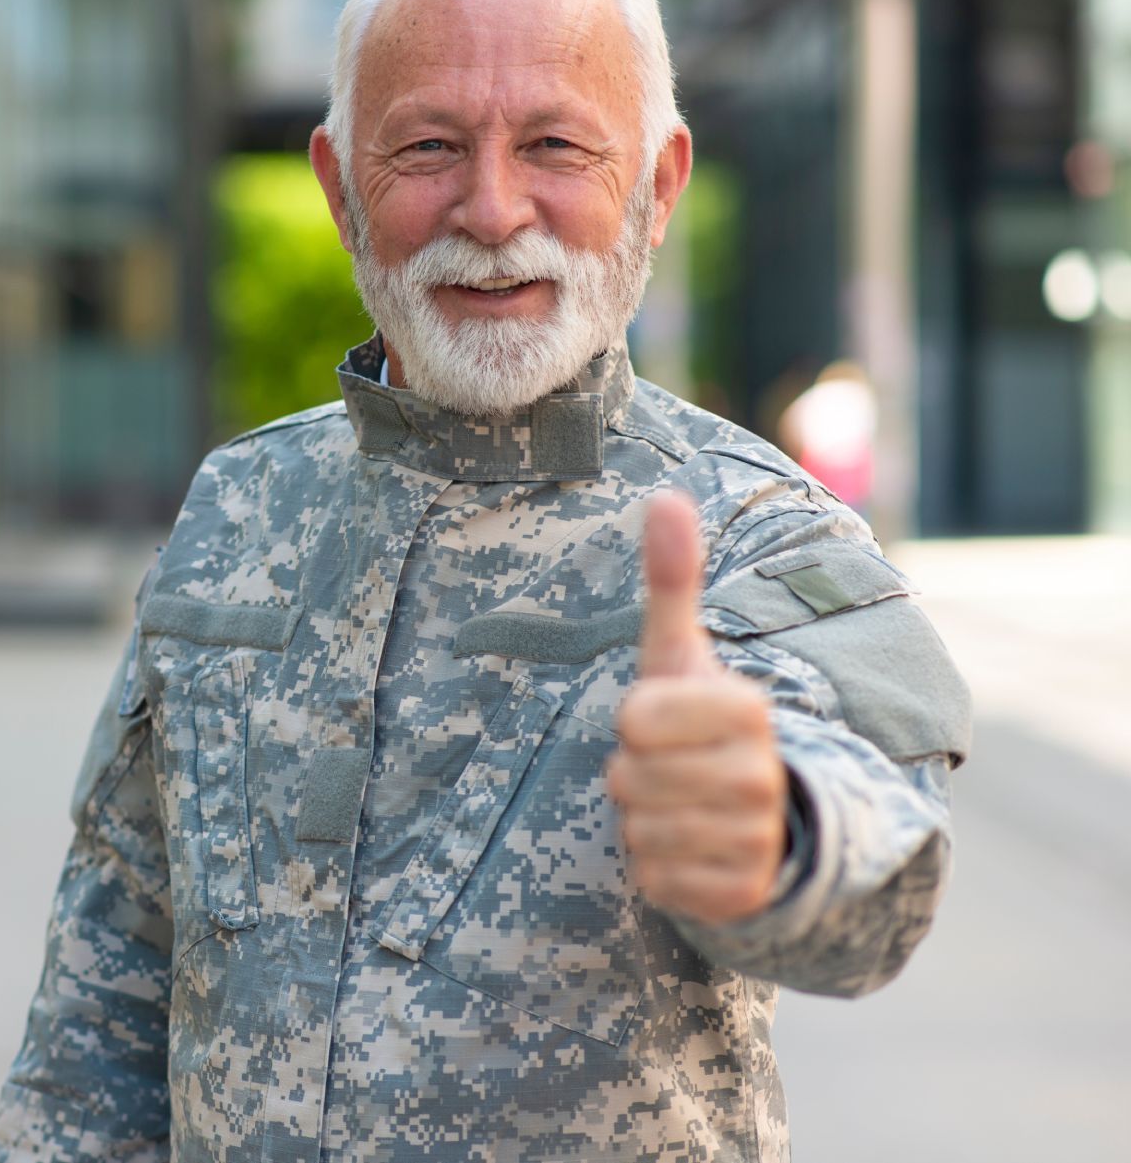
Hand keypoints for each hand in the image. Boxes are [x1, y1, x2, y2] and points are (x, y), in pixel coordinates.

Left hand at [608, 492, 787, 924]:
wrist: (762, 818)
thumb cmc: (700, 725)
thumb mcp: (681, 655)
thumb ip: (671, 580)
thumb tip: (664, 496)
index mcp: (748, 709)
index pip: (634, 719)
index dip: (632, 722)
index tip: (662, 722)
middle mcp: (763, 774)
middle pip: (628, 777)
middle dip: (630, 775)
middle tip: (665, 769)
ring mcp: (758, 838)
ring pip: (639, 831)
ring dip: (640, 821)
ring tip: (675, 805)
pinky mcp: (742, 894)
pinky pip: (656, 881)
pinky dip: (654, 869)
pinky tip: (684, 848)